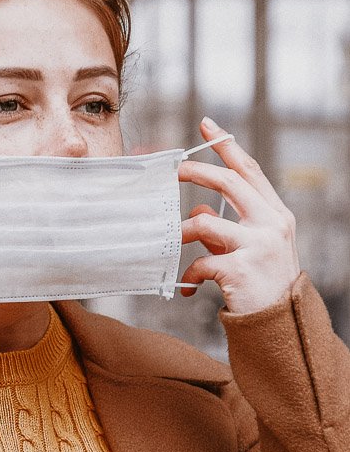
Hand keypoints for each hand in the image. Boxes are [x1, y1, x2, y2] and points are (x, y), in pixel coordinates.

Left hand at [177, 117, 300, 314]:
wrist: (279, 325)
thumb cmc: (261, 284)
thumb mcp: (248, 249)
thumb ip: (225, 228)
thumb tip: (199, 212)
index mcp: (275, 214)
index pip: (250, 171)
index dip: (227, 147)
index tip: (207, 126)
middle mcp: (271, 224)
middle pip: (228, 182)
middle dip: (196, 172)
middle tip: (172, 171)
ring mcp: (258, 245)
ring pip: (205, 223)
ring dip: (182, 232)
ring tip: (172, 243)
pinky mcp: (241, 268)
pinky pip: (200, 262)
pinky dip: (190, 274)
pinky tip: (189, 288)